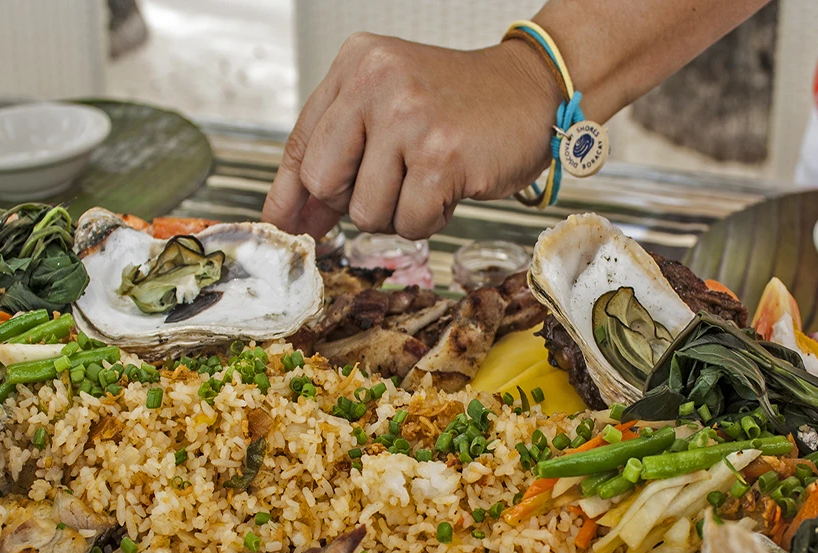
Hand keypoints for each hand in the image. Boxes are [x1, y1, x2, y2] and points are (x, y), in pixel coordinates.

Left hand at [261, 34, 561, 238]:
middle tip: (394, 185)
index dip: (290, 193)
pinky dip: (431, 219)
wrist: (534, 90)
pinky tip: (450, 187)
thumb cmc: (461, 105)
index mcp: (356, 65)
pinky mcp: (443, 157)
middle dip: (355, 201)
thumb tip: (295, 216)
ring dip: (399, 213)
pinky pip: (412, 223)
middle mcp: (376, 83)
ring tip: (429, 179)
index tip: (283, 222)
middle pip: (325, 183)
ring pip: (367, 212)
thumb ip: (340, 152)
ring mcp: (409, 119)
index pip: (302, 143)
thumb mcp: (390, 106)